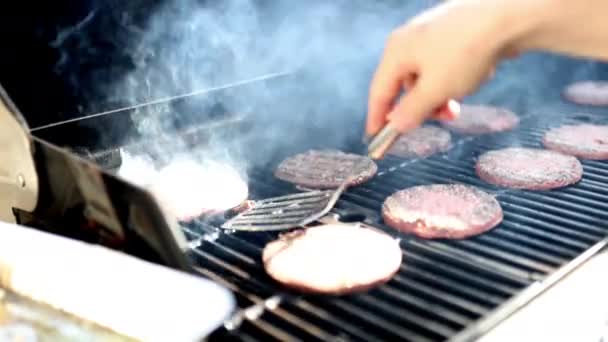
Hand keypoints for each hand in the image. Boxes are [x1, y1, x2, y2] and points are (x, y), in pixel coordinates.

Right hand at [366, 0, 525, 136]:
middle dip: (422, 107)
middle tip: (442, 118)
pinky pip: (445, 65)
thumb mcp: (435, 90)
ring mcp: (432, 34)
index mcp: (396, 51)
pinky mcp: (454, 33)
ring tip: (461, 100)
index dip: (377, 117)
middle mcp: (409, 40)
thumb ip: (412, 111)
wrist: (507, 16)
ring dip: (441, 95)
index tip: (376, 139)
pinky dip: (454, 79)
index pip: (379, 91)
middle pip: (405, 85)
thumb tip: (395, 124)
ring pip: (427, 77)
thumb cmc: (464, 52)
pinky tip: (474, 76)